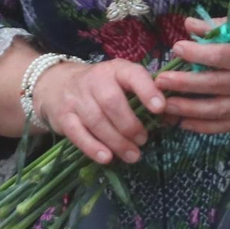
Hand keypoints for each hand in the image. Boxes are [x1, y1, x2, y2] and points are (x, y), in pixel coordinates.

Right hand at [35, 58, 165, 165]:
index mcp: (116, 69)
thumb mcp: (121, 84)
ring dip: (116, 141)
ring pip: (97, 120)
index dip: (147, 90)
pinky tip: (107, 158)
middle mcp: (94, 80)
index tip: (160, 108)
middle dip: (130, 126)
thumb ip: (143, 97)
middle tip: (143, 141)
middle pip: (112, 102)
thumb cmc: (100, 87)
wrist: (56, 84)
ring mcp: (76, 98)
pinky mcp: (63, 116)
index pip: (133, 74)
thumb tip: (173, 117)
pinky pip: (77, 133)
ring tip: (132, 155)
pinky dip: (93, 147)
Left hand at [155, 16, 229, 134]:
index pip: (222, 56)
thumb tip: (188, 25)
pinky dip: (202, 127)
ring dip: (188, 109)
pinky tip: (182, 123)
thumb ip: (218, 28)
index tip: (176, 48)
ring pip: (217, 109)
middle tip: (161, 81)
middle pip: (215, 85)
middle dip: (185, 84)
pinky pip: (225, 126)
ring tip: (165, 105)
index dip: (198, 54)